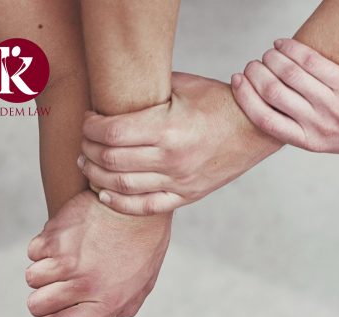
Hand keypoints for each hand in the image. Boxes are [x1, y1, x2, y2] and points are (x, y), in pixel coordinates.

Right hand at [25, 190, 171, 316]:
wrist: (137, 206)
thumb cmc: (142, 247)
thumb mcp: (142, 285)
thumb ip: (120, 309)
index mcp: (107, 302)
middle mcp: (85, 283)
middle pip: (38, 306)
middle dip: (42, 301)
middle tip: (56, 291)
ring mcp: (68, 259)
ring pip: (33, 278)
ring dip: (43, 274)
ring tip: (64, 264)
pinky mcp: (55, 235)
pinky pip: (34, 252)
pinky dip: (43, 250)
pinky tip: (64, 243)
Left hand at [79, 73, 281, 213]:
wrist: (254, 130)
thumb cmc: (218, 103)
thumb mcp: (181, 86)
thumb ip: (146, 93)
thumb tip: (112, 93)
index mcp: (169, 129)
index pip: (112, 132)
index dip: (90, 127)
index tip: (88, 120)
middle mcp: (173, 159)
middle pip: (112, 160)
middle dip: (89, 150)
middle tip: (84, 142)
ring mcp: (180, 181)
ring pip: (124, 186)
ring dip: (97, 175)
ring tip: (88, 164)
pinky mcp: (187, 195)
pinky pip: (147, 207)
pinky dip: (120, 203)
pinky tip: (104, 194)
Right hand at [232, 38, 338, 153]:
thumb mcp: (328, 139)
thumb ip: (302, 126)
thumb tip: (270, 101)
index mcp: (310, 142)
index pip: (264, 119)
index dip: (245, 96)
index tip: (236, 80)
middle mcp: (319, 125)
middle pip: (271, 92)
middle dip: (255, 72)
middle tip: (254, 64)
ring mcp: (332, 104)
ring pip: (287, 73)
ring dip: (271, 57)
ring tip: (268, 54)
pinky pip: (309, 60)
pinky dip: (290, 48)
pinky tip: (283, 44)